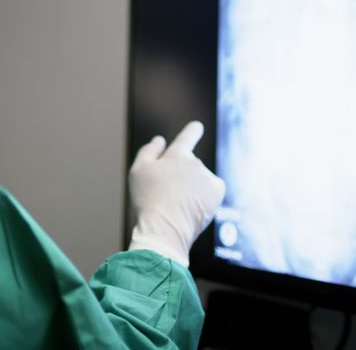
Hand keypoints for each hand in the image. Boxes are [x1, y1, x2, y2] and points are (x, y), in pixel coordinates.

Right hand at [127, 121, 225, 267]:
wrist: (165, 229)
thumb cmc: (148, 200)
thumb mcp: (137, 172)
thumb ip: (148, 152)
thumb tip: (160, 141)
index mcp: (176, 155)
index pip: (186, 138)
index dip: (192, 131)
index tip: (197, 127)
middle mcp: (195, 162)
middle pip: (189, 168)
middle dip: (182, 179)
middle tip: (167, 197)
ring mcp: (208, 177)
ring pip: (200, 181)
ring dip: (192, 189)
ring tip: (178, 206)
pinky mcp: (218, 191)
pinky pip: (212, 191)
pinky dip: (205, 198)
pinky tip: (193, 208)